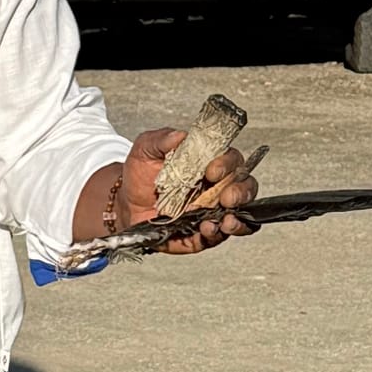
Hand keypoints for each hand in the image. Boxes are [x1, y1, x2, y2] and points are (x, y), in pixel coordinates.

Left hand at [119, 128, 258, 253]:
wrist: (126, 203)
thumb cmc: (141, 173)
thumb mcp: (145, 150)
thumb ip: (160, 140)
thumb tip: (179, 135)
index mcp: (210, 163)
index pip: (233, 160)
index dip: (228, 164)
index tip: (211, 170)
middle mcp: (218, 187)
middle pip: (245, 187)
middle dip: (240, 192)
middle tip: (226, 198)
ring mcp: (213, 211)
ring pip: (241, 214)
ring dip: (238, 218)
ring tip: (226, 221)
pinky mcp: (203, 233)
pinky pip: (219, 236)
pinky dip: (218, 234)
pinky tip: (207, 229)